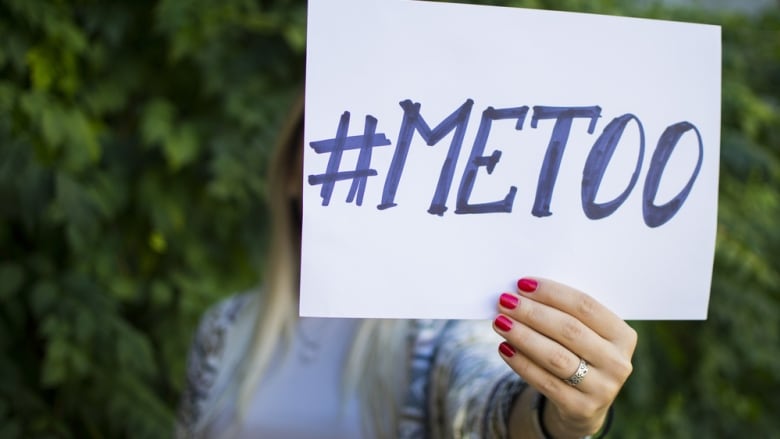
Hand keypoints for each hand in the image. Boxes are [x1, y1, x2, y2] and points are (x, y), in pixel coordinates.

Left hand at [493, 277, 636, 437]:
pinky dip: (521, 362)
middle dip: (533, 313)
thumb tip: (523, 292)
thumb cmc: (579, 354)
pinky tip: (504, 348)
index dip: (552, 293)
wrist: (585, 404)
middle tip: (505, 301)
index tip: (523, 284)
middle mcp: (618, 362)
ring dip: (523, 336)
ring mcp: (603, 388)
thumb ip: (563, 313)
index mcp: (623, 335)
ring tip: (500, 322)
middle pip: (569, 330)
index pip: (585, 306)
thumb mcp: (585, 335)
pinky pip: (545, 381)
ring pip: (556, 357)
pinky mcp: (581, 408)